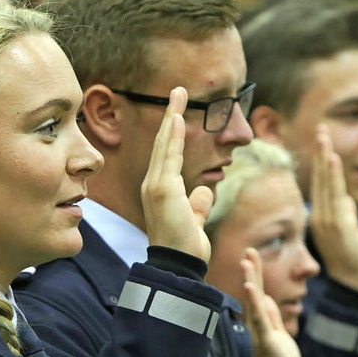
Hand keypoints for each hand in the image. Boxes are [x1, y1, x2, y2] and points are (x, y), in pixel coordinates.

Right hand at [142, 87, 212, 261]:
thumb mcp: (194, 220)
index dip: (173, 132)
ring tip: (179, 94)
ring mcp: (155, 186)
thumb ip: (197, 205)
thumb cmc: (185, 248)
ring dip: (172, 117)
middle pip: (163, 143)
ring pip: (164, 145)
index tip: (179, 111)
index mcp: (160, 191)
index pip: (168, 155)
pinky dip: (172, 137)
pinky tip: (177, 118)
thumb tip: (204, 190)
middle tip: (178, 91)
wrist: (179, 265)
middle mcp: (153, 185)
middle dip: (171, 115)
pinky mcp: (162, 190)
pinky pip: (168, 157)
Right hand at [241, 248, 300, 356]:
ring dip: (250, 280)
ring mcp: (258, 331)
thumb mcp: (278, 335)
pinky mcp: (266, 339)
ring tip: (247, 261)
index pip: (257, 293)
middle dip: (251, 270)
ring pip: (254, 301)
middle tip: (248, 251)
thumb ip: (273, 317)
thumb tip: (266, 297)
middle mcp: (254, 324)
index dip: (254, 274)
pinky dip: (255, 302)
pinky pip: (260, 318)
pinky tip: (249, 287)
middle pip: (253, 292)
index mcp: (259, 322)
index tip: (250, 256)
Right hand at [310, 124, 357, 294]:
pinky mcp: (337, 225)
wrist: (352, 281)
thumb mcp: (347, 229)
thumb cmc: (351, 257)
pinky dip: (333, 176)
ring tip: (325, 138)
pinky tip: (333, 160)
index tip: (322, 141)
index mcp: (319, 216)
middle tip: (321, 128)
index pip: (320, 184)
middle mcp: (319, 216)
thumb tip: (347, 201)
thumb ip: (345, 212)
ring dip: (325, 159)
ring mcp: (327, 220)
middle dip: (320, 153)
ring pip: (326, 184)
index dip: (321, 162)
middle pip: (320, 179)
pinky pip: (334, 196)